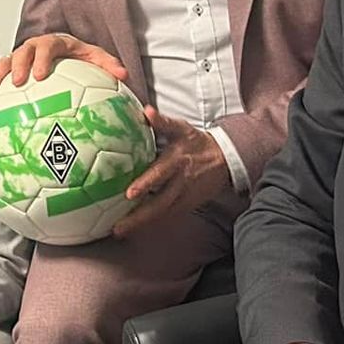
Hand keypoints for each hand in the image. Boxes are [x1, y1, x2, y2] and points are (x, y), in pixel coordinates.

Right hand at [0, 33, 128, 106]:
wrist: (63, 50)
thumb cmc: (79, 56)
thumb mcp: (95, 57)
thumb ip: (108, 64)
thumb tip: (124, 75)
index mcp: (53, 43)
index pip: (46, 47)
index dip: (41, 59)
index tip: (40, 76)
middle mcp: (32, 48)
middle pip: (20, 53)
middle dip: (16, 68)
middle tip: (16, 84)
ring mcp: (19, 58)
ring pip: (2, 66)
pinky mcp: (10, 70)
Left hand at [110, 108, 231, 238]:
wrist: (225, 159)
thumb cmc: (196, 142)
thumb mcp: (182, 128)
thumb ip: (163, 122)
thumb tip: (146, 111)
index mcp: (176, 162)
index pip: (159, 174)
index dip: (145, 184)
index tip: (130, 194)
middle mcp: (180, 183)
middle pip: (158, 204)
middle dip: (138, 217)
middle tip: (117, 227)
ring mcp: (184, 197)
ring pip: (161, 214)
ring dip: (141, 224)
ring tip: (119, 232)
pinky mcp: (187, 205)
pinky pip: (167, 216)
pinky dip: (150, 223)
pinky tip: (134, 228)